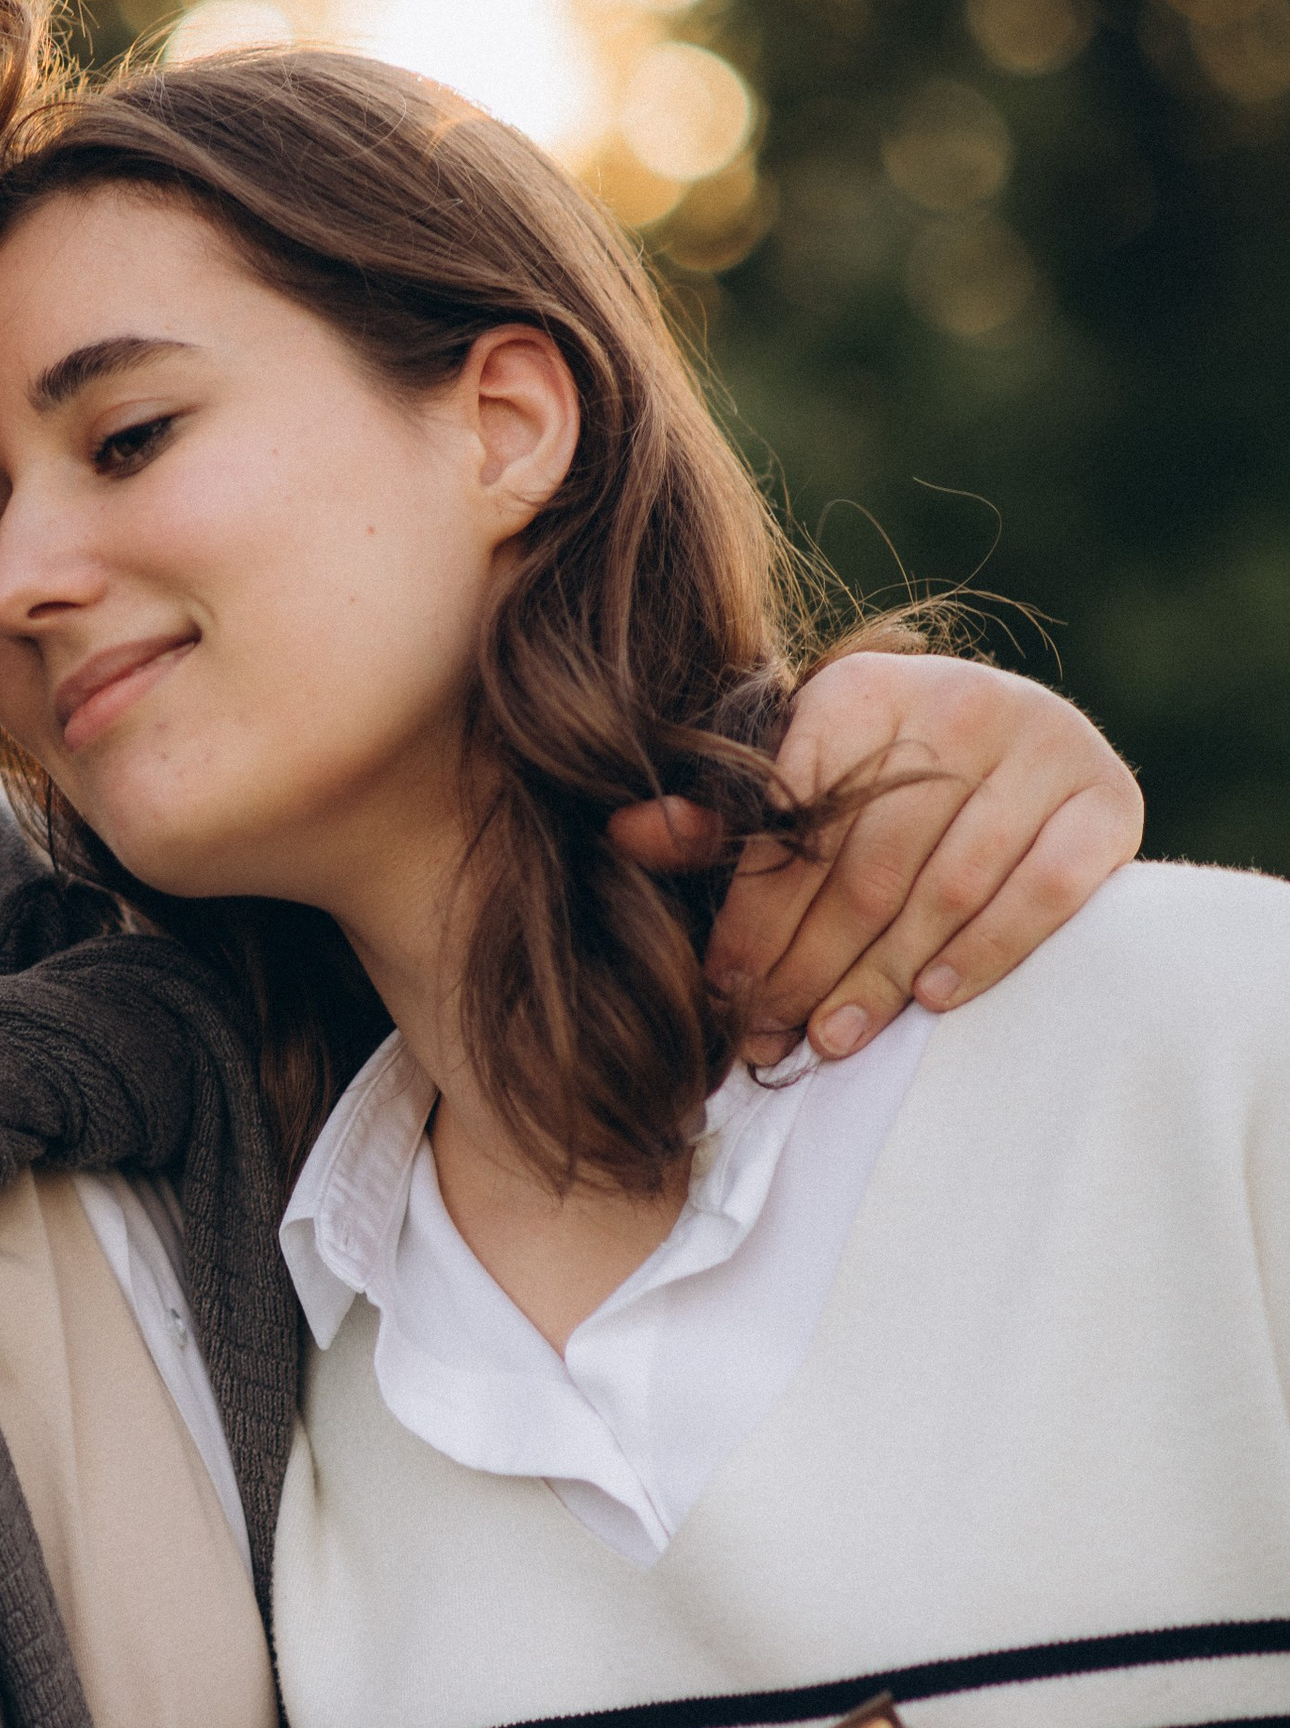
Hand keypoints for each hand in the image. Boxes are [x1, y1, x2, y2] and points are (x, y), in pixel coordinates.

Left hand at [607, 654, 1140, 1060]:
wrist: (1023, 745)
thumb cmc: (884, 780)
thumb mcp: (801, 780)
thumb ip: (721, 818)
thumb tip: (622, 835)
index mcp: (862, 689)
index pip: (794, 817)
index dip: (751, 914)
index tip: (723, 990)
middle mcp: (957, 701)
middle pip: (865, 865)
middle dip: (807, 963)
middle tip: (770, 1036)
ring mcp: (1043, 746)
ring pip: (943, 890)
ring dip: (880, 978)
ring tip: (832, 1038)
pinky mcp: (1106, 801)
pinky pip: (1040, 894)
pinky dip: (984, 951)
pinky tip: (932, 999)